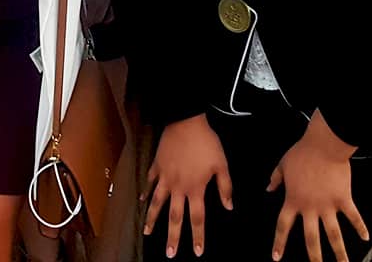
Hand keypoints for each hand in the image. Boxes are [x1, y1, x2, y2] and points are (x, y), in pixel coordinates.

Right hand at [143, 113, 232, 257]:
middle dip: (173, 237)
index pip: (197, 218)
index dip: (198, 236)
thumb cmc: (206, 143)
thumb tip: (229, 207)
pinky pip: (150, 182)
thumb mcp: (222, 165)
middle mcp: (178, 188)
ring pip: (157, 203)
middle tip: (170, 254)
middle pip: (174, 217)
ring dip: (152, 219)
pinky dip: (146, 191)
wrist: (185, 122)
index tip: (197, 252)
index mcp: (195, 189)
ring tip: (147, 233)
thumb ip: (225, 187)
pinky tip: (143, 200)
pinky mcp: (157, 166)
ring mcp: (165, 178)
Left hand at [268, 112, 363, 261]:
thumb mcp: (283, 165)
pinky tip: (366, 238)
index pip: (283, 226)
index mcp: (293, 201)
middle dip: (314, 257)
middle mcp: (310, 208)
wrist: (324, 145)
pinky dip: (360, 227)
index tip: (277, 257)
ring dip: (340, 252)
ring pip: (334, 234)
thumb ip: (275, 179)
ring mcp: (328, 206)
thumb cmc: (302, 153)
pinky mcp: (344, 199)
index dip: (279, 243)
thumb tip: (268, 188)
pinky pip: (353, 217)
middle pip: (311, 238)